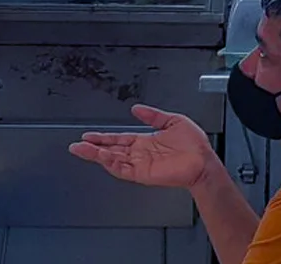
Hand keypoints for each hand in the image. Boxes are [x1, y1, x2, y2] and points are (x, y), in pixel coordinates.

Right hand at [69, 105, 214, 189]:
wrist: (203, 161)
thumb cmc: (194, 145)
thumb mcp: (172, 121)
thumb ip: (153, 115)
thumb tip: (137, 108)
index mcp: (146, 141)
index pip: (119, 139)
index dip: (104, 137)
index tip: (89, 135)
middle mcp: (140, 153)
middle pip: (111, 149)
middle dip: (93, 147)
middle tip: (77, 144)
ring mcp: (140, 164)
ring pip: (112, 159)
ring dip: (96, 154)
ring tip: (81, 149)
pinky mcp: (142, 173)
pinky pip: (122, 169)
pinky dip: (110, 163)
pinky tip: (100, 158)